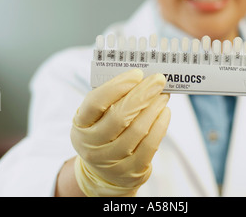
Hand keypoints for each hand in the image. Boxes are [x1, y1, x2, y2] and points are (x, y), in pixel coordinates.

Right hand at [70, 69, 170, 196]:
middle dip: (142, 95)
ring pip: (137, 130)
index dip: (117, 86)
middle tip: (158, 80)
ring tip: (163, 95)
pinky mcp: (130, 172)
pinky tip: (164, 112)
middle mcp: (92, 145)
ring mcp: (110, 161)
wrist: (103, 171)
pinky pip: (149, 146)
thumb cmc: (103, 130)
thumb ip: (112, 97)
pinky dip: (160, 126)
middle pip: (119, 116)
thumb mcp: (97, 115)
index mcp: (81, 124)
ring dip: (154, 108)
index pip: (95, 102)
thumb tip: (141, 78)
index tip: (137, 74)